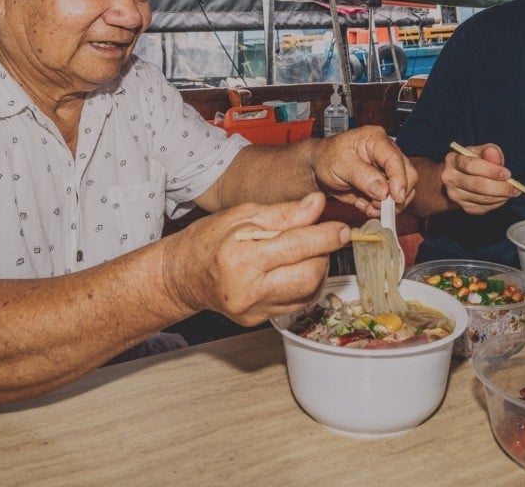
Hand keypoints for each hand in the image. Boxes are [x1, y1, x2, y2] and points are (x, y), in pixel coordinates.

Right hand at [165, 192, 348, 325]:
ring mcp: (254, 309)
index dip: (325, 236)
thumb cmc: (208, 241)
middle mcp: (248, 289)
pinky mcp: (259, 320)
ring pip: (308, 293)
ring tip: (306, 252)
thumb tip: (317, 205)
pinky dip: (305, 285)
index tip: (342, 229)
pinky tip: (296, 269)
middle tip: (322, 238)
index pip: (296, 246)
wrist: (182, 275)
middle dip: (324, 255)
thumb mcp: (243, 215)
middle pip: (309, 276)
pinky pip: (297, 304)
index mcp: (242, 258)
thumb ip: (284, 213)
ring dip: (318, 270)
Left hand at [311, 125, 417, 217]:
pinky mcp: (385, 185)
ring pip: (404, 191)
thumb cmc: (327, 158)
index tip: (395, 198)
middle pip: (409, 175)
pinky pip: (393, 201)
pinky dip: (380, 208)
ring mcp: (388, 170)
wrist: (320, 168)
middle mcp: (387, 153)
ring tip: (367, 206)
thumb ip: (362, 176)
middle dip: (396, 195)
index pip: (396, 159)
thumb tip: (383, 190)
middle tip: (377, 205)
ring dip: (388, 205)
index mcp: (376, 140)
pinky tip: (364, 204)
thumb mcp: (340, 164)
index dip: (399, 179)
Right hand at [441, 143, 520, 214]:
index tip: (507, 174)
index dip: (490, 170)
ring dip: (501, 196)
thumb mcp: (480, 151)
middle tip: (515, 187)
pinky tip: (503, 196)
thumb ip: (489, 151)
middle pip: (476, 185)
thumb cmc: (473, 161)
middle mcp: (450, 178)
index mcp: (452, 160)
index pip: (470, 165)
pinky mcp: (464, 207)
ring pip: (482, 199)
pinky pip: (484, 207)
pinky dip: (497, 203)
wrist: (459, 178)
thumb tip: (493, 152)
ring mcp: (455, 195)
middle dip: (499, 187)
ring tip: (512, 191)